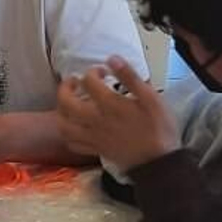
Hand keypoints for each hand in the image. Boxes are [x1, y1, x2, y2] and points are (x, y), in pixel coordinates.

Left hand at [57, 60, 179, 171]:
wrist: (159, 163)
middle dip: (66, 87)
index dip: (93, 71)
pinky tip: (74, 125)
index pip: (89, 81)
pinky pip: (72, 142)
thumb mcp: (151, 98)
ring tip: (69, 102)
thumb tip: (112, 58)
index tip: (103, 71)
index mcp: (109, 105)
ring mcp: (92, 137)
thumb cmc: (158, 128)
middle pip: (66, 102)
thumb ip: (130, 77)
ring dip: (61, 110)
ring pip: (63, 124)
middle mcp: (95, 120)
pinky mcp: (95, 150)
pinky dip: (68, 132)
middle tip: (74, 81)